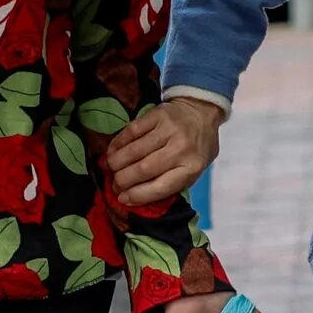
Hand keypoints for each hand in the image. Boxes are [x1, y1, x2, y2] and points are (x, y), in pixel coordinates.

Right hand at [105, 96, 224, 207]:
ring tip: (110, 168)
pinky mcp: (158, 114)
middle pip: (144, 169)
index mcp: (192, 168)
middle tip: (114, 184)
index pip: (160, 187)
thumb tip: (132, 197)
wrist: (202, 114)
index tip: (122, 198)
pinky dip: (118, 144)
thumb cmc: (195, 149)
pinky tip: (112, 151)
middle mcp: (182, 149)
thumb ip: (168, 184)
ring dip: (116, 162)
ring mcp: (170, 130)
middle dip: (122, 180)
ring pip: (134, 151)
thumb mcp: (190, 171)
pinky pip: (131, 131)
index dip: (137, 195)